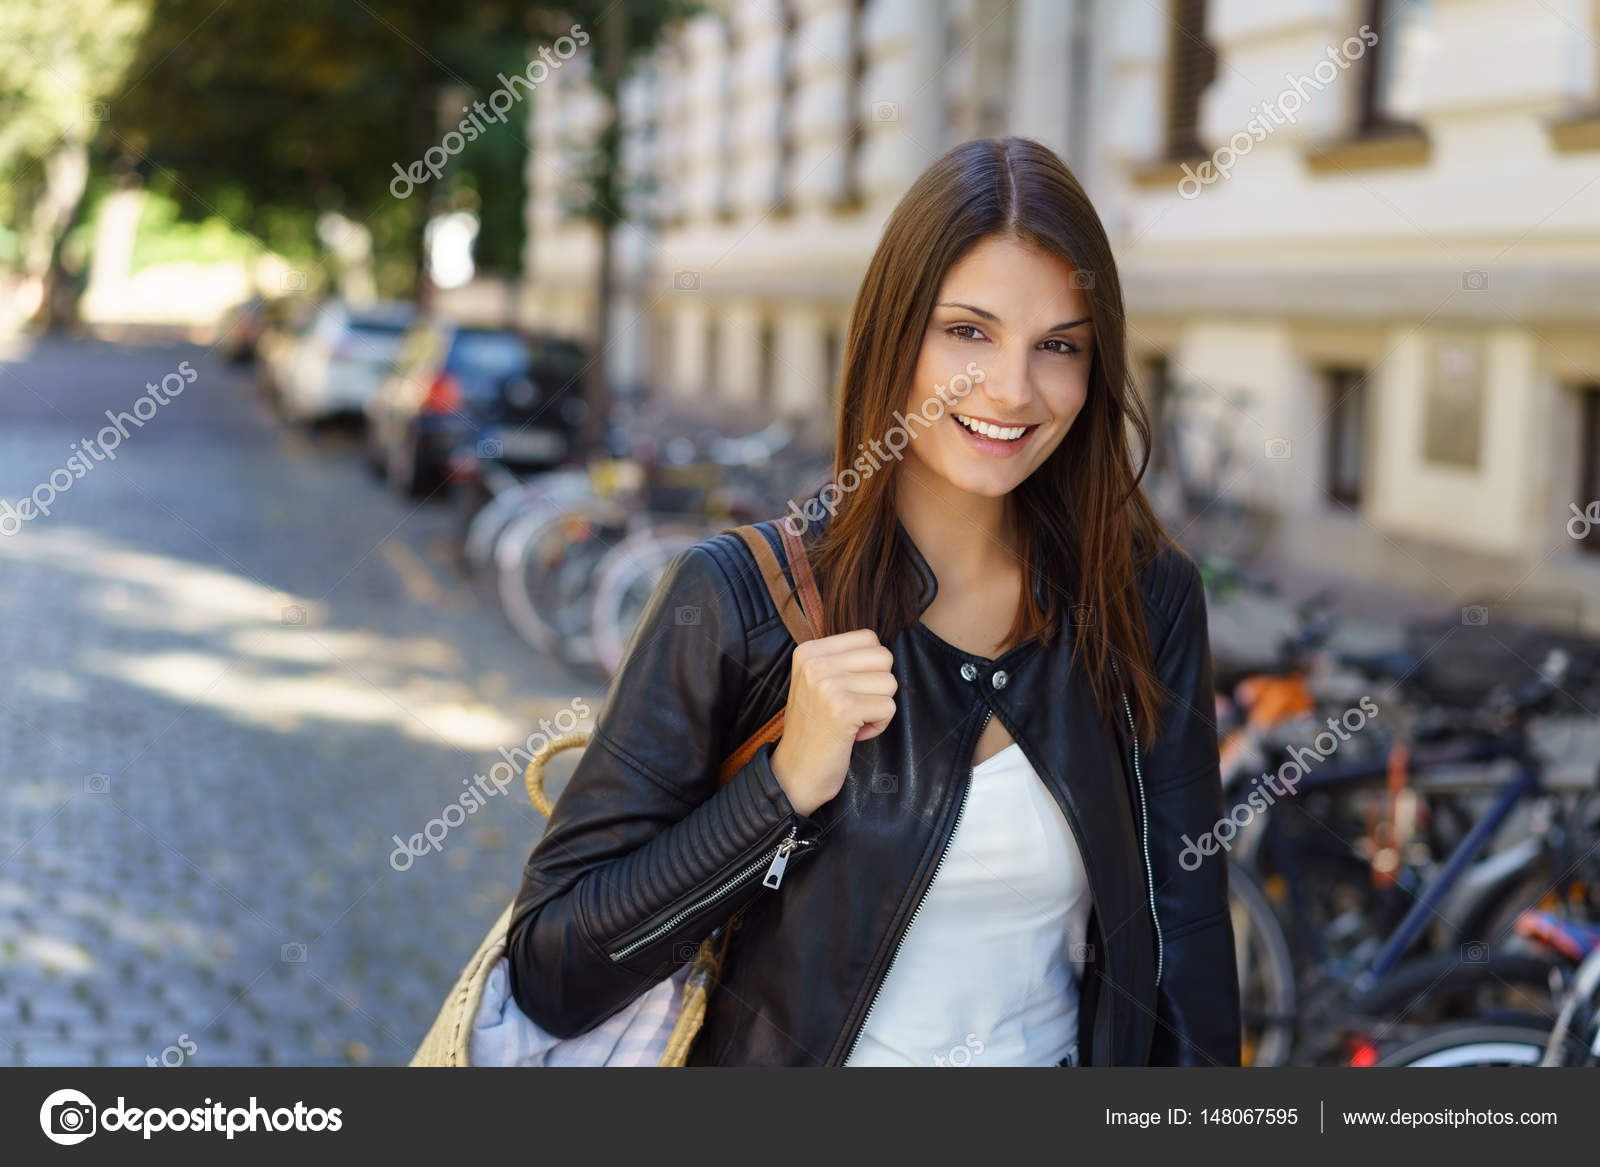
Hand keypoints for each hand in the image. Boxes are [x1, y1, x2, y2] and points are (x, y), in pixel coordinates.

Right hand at [769, 629, 896, 816]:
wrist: (794, 773)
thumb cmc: (814, 728)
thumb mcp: (817, 682)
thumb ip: (843, 661)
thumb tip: (882, 649)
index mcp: (808, 651)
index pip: (869, 638)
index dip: (870, 667)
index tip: (849, 690)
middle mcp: (815, 663)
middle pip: (884, 657)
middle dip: (878, 686)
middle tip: (854, 707)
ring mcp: (828, 685)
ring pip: (890, 683)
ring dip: (878, 708)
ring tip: (852, 721)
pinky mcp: (843, 709)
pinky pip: (888, 707)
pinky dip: (879, 725)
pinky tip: (855, 734)